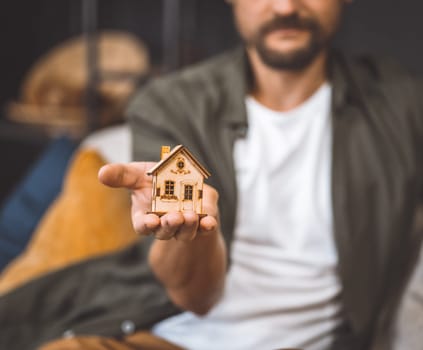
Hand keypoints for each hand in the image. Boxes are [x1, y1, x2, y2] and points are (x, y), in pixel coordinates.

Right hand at [98, 162, 218, 241]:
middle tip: (174, 217)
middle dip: (169, 225)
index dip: (146, 226)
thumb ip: (122, 175)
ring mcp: (184, 226)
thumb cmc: (155, 179)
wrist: (183, 183)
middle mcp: (164, 225)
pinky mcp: (201, 222)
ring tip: (190, 215)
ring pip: (185, 232)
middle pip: (165, 231)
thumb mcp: (137, 174)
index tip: (150, 222)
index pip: (143, 226)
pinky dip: (207, 226)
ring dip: (188, 226)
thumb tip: (101, 173)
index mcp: (146, 216)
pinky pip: (205, 228)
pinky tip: (209, 222)